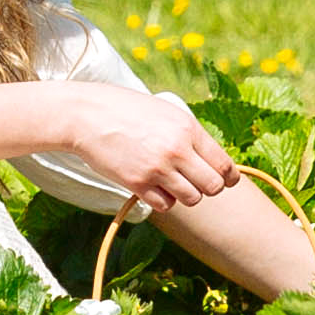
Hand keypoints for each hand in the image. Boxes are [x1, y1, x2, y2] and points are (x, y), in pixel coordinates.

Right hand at [47, 80, 243, 213]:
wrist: (86, 114)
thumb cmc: (126, 109)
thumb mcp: (166, 112)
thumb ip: (189, 135)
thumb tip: (213, 160)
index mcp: (187, 128)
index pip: (224, 164)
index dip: (229, 177)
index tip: (226, 180)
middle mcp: (176, 149)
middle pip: (213, 187)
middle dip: (207, 187)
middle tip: (194, 181)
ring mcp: (157, 168)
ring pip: (192, 199)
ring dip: (185, 194)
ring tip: (171, 182)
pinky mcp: (137, 183)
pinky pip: (165, 204)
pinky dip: (163, 199)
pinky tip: (153, 185)